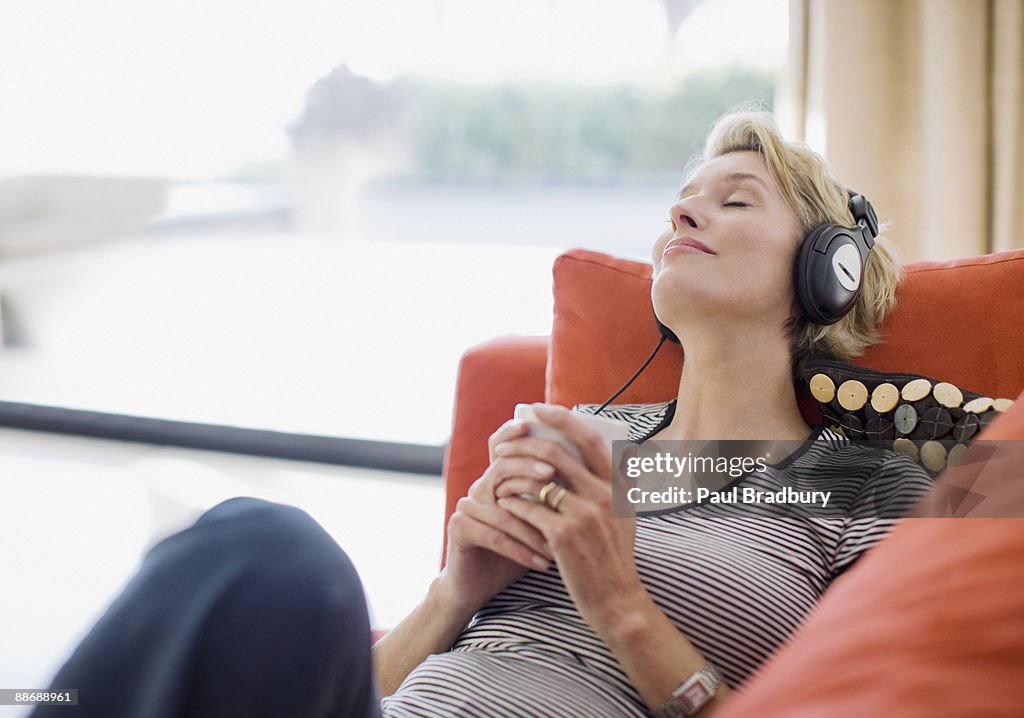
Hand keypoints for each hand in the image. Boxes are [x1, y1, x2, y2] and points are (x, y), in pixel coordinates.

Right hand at [436, 418, 557, 616]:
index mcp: (500, 479)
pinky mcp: (459, 528)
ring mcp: (467, 506)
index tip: (536, 426)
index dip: (516, 432)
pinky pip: (494, 535)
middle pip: (503, 468)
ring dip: (535, 527)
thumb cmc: (522, 551)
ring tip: (560, 543)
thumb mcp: (545, 522)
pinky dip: (522, 550)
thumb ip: (562, 495)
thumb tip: (604, 471)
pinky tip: (544, 563)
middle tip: (554, 477)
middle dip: (531, 473)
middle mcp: (481, 487)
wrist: (482, 587)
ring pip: (504, 508)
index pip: (506, 445)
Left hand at [492, 404, 646, 634]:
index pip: (590, 439)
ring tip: (497, 474)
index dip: (563, 419)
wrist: (618, 602)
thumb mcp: (625, 517)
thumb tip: (601, 452)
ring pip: (538, 480)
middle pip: (557, 454)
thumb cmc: (615, 558)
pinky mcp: (564, 536)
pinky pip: (529, 508)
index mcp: (619, 487)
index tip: (540, 409)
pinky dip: (513, 503)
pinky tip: (502, 503)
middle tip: (504, 445)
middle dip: (524, 444)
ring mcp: (585, 516)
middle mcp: (604, 496)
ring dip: (513, 474)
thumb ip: (615, 485)